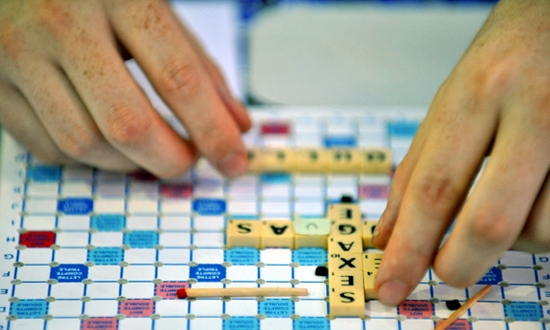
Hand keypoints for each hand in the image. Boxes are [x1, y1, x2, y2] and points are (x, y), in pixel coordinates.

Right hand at [0, 0, 250, 177]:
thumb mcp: (159, 13)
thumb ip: (201, 69)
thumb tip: (236, 127)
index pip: (178, 79)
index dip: (213, 131)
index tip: (234, 160)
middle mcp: (65, 24)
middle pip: (127, 123)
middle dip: (170, 159)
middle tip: (188, 160)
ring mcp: (20, 54)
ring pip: (83, 143)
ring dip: (129, 163)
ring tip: (150, 151)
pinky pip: (46, 147)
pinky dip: (86, 160)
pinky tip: (104, 142)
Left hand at [372, 0, 549, 305]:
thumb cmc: (503, 61)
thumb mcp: (449, 101)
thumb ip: (417, 169)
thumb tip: (387, 235)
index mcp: (475, 94)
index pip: (433, 186)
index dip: (408, 247)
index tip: (388, 288)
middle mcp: (528, 108)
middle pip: (488, 217)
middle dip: (458, 262)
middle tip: (444, 273)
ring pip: (540, 228)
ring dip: (510, 242)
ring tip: (499, 212)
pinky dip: (542, 227)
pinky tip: (530, 202)